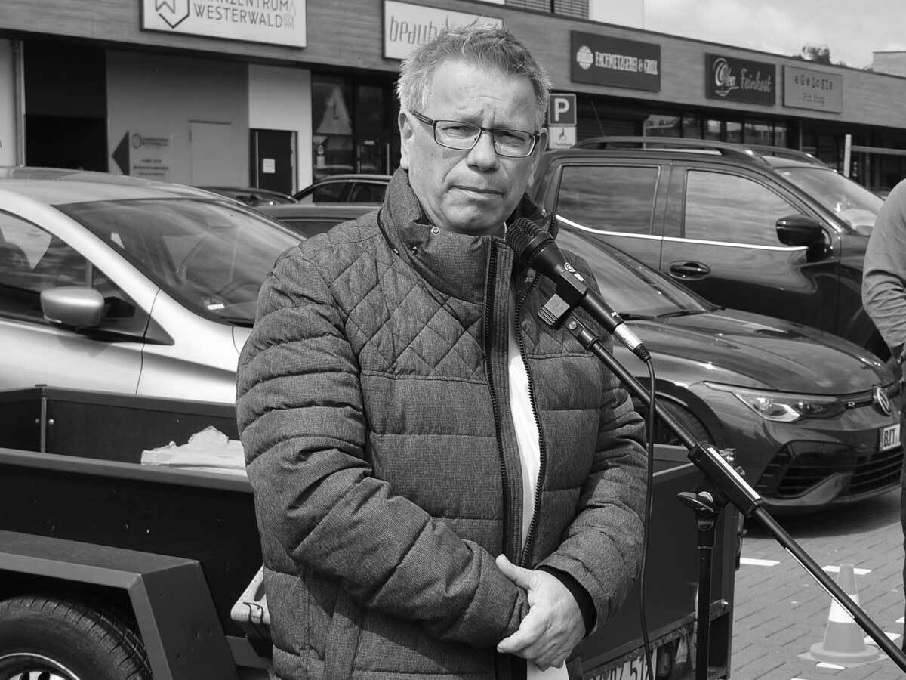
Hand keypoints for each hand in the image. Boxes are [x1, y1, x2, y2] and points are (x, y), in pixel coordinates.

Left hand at [495, 554, 584, 669]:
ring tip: (521, 647)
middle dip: (516, 651)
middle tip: (509, 644)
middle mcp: (555, 630)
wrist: (582, 593)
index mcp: (545, 614)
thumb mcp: (535, 578)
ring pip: (542, 659)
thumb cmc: (558, 586)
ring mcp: (563, 640)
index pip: (525, 637)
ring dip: (528, 656)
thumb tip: (499, 560)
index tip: (501, 645)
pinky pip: (554, 661)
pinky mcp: (568, 645)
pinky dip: (543, 661)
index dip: (510, 645)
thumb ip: (515, 572)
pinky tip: (537, 653)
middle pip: (532, 651)